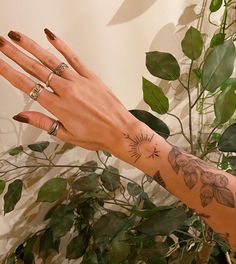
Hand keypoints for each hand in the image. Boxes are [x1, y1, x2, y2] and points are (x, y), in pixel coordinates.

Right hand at [0, 29, 137, 151]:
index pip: (28, 86)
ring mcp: (79, 81)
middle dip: (16, 54)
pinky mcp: (91, 77)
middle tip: (2, 43)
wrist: (120, 131)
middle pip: (35, 69)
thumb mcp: (66, 135)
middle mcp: (66, 90)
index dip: (10, 72)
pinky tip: (50, 37)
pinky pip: (74, 58)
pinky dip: (62, 47)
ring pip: (51, 61)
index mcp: (58, 106)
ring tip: (18, 37)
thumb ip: (43, 123)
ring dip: (33, 47)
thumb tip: (21, 116)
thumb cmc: (96, 136)